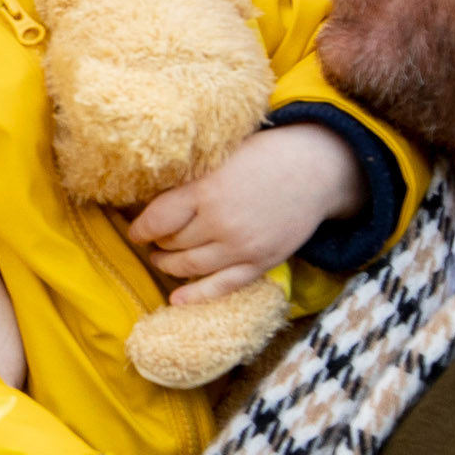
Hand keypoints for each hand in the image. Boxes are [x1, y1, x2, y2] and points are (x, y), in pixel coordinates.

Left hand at [126, 123, 364, 304]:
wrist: (318, 168)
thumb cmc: (267, 154)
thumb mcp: (223, 156)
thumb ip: (192, 179)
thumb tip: (153, 195)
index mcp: (208, 189)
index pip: (158, 219)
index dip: (141, 228)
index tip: (135, 230)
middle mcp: (222, 222)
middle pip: (173, 243)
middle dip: (157, 244)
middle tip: (152, 241)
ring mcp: (242, 247)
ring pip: (191, 267)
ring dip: (170, 265)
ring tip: (162, 259)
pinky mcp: (260, 263)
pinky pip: (222, 286)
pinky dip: (197, 296)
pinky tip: (177, 299)